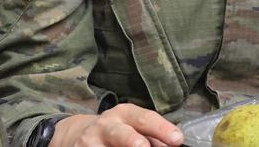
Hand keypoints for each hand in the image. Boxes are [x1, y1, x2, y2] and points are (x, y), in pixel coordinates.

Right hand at [51, 105, 183, 146]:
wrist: (81, 134)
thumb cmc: (119, 132)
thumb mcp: (135, 128)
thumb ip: (154, 137)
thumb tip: (173, 145)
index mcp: (125, 115)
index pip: (145, 119)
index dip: (161, 129)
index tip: (177, 139)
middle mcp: (106, 125)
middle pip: (119, 132)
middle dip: (131, 140)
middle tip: (143, 146)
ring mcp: (91, 141)